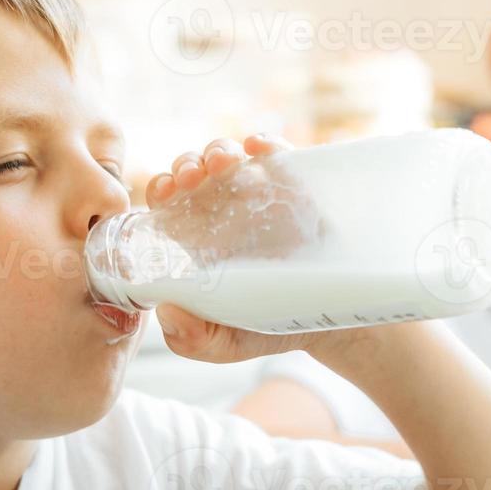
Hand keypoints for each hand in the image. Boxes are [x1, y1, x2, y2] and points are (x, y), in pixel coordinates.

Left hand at [146, 133, 339, 363]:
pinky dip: (266, 145)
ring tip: (223, 162)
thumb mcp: (224, 344)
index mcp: (196, 239)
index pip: (167, 204)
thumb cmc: (265, 328)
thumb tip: (168, 311)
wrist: (328, 321)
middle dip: (187, 165)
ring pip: (230, 158)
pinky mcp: (294, 189)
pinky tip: (257, 147)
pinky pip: (278, 156)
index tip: (166, 191)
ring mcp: (258, 196)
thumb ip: (191, 339)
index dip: (162, 191)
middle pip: (194, 173)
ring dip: (220, 151)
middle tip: (193, 175)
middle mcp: (223, 212)